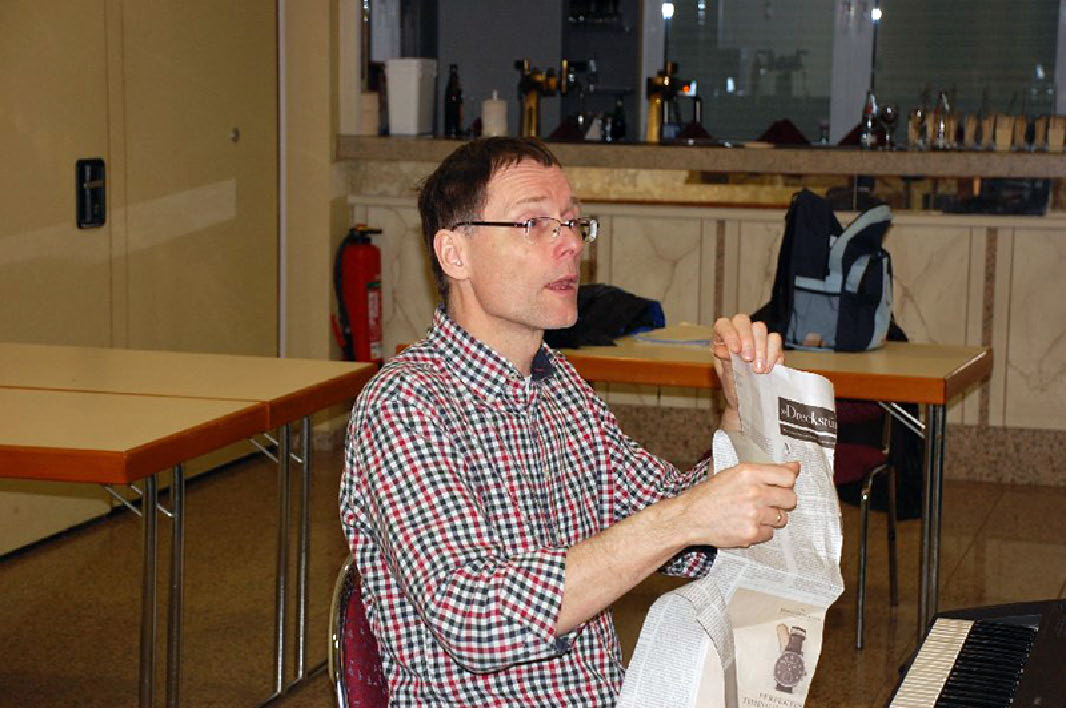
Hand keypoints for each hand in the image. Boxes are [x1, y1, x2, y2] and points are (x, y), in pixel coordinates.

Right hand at [675, 461, 798, 547]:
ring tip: (752, 514)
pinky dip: (760, 531)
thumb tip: (795, 467)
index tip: (782, 485)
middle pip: (790, 499)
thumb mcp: (735, 474)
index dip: (787, 482)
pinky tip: (746, 524)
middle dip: (782, 501)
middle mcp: (754, 492)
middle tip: (768, 502)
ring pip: (781, 518)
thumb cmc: (711, 494)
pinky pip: (770, 533)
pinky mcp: (751, 533)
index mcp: (749, 473)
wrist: (690, 517)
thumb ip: (766, 470)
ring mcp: (753, 514)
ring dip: (771, 517)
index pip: (788, 477)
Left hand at [712, 314, 783, 416]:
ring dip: (760, 348)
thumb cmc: (733, 384)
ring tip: (758, 370)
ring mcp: (756, 337)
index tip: (735, 351)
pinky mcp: (772, 345)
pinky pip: (775, 340)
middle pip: (742, 321)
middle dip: (747, 339)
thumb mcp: (725, 375)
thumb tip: (723, 350)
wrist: (748, 399)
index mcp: (722, 337)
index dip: (729, 334)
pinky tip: (769, 368)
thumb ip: (725, 361)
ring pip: (760, 328)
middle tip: (748, 359)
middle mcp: (738, 332)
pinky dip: (773, 354)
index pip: (723, 325)